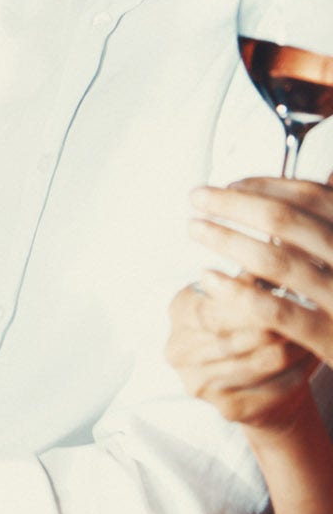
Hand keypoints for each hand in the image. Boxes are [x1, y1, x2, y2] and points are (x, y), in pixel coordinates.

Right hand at [167, 273, 317, 430]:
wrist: (260, 387)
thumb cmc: (255, 330)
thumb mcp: (246, 297)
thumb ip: (255, 275)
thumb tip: (278, 240)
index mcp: (181, 311)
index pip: (216, 306)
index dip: (254, 300)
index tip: (292, 288)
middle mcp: (179, 349)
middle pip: (240, 335)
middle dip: (281, 324)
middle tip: (314, 313)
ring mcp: (198, 382)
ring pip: (261, 362)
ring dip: (296, 347)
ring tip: (317, 333)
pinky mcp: (225, 409)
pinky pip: (272, 389)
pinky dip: (298, 373)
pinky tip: (312, 359)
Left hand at [187, 179, 332, 362]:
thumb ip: (329, 220)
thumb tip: (326, 175)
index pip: (312, 196)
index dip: (266, 186)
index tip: (231, 185)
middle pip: (286, 221)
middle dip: (233, 205)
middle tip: (196, 198)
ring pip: (277, 261)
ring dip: (227, 239)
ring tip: (195, 229)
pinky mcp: (329, 338)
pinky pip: (277, 310)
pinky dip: (238, 292)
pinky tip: (207, 277)